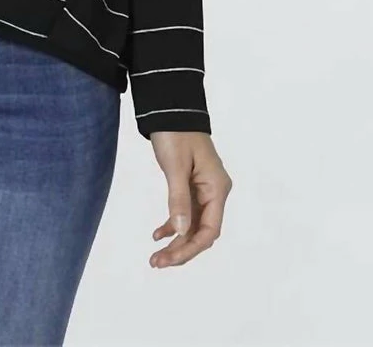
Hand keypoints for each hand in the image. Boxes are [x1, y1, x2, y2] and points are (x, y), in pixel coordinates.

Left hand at [148, 131, 230, 267]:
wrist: (170, 109)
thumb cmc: (175, 133)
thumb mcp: (175, 166)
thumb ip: (178, 198)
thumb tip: (181, 232)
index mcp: (217, 188)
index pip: (210, 229)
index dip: (190, 247)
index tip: (169, 258)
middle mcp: (214, 191)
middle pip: (202, 231)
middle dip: (181, 249)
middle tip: (157, 263)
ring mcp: (203, 189)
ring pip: (193, 224)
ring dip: (176, 240)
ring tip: (156, 257)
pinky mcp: (191, 185)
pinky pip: (185, 212)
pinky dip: (173, 224)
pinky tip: (158, 234)